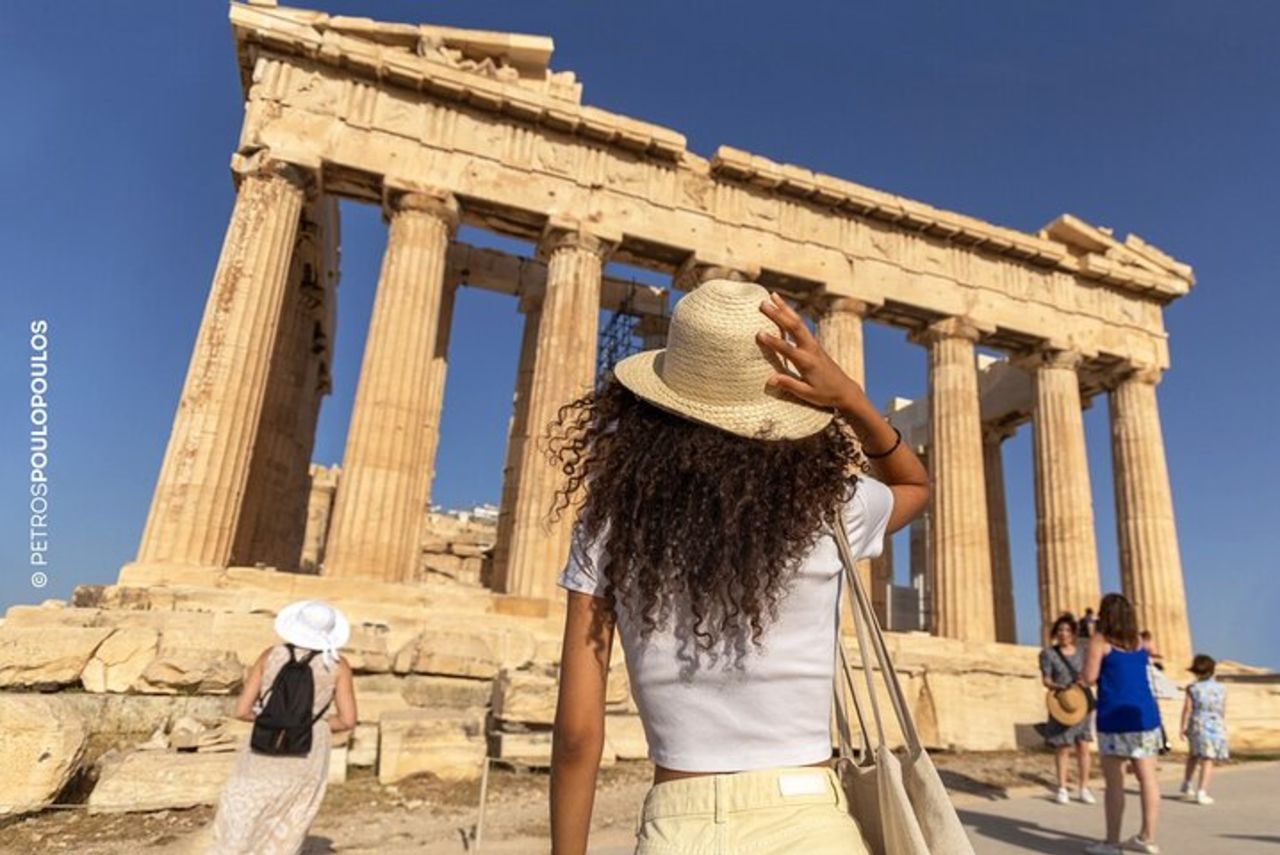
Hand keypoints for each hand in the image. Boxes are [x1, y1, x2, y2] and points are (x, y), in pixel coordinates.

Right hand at [756, 292, 865, 411]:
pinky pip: (801, 325)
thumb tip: (769, 380)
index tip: (759, 333)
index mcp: (807, 362)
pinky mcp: (814, 343)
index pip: (788, 349)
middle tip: (763, 304)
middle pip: (794, 327)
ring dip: (785, 308)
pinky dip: (791, 314)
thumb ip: (789, 385)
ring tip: (773, 295)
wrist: (845, 390)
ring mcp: (813, 344)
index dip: (773, 341)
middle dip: (778, 314)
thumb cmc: (825, 394)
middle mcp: (811, 349)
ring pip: (798, 322)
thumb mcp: (807, 394)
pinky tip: (783, 306)